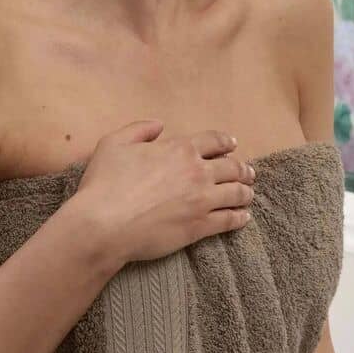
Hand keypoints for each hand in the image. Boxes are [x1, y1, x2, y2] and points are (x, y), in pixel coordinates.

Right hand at [73, 119, 255, 268]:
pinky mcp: (200, 227)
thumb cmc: (105, 182)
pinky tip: (243, 217)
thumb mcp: (114, 143)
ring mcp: (202, 201)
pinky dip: (240, 218)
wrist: (105, 223)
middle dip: (242, 169)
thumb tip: (160, 125)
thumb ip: (139, 129)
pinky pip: (229, 220)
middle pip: (231, 167)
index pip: (213, 141)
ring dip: (245, 192)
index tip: (232, 146)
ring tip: (248, 194)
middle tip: (248, 172)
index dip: (225, 142)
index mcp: (179, 149)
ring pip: (235, 193)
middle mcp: (197, 172)